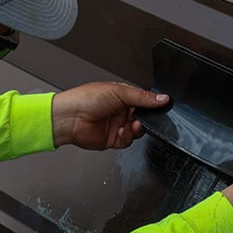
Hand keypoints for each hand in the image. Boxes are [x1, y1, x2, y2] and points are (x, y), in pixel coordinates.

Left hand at [51, 82, 169, 149]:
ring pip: (137, 130)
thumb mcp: (119, 92)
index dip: (152, 104)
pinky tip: (123, 130)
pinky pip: (128, 140)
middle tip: (145, 116)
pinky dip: (128, 137)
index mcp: (121, 96)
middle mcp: (119, 110)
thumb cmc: (86, 99)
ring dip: (137, 128)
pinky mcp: (112, 139)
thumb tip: (162, 98)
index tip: (161, 105)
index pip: (143, 100)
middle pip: (143, 117)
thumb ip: (143, 97)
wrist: (70, 117)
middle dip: (146, 118)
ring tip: (132, 124)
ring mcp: (116, 125)